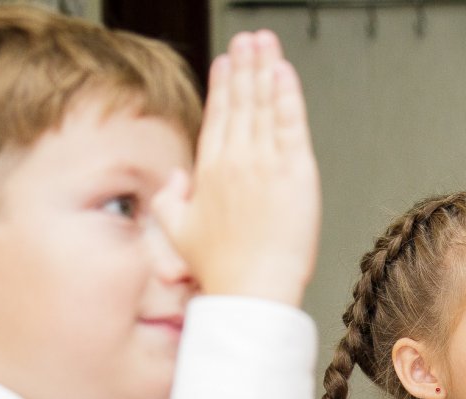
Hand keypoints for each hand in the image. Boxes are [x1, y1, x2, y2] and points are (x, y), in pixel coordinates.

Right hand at [153, 30, 319, 305]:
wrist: (251, 291)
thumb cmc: (222, 271)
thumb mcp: (178, 232)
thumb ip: (170, 199)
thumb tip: (174, 177)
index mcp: (209, 171)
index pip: (218, 116)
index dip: (224, 85)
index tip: (226, 62)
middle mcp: (235, 160)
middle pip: (241, 101)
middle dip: (246, 65)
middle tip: (250, 40)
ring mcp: (265, 163)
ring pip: (264, 104)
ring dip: (266, 68)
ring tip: (266, 44)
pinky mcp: (295, 172)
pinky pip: (291, 122)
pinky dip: (288, 94)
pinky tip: (285, 72)